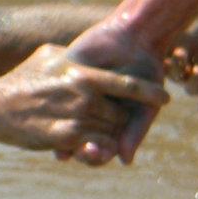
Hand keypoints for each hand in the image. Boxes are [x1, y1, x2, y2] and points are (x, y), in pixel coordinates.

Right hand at [0, 43, 168, 157]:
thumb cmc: (21, 80)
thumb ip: (73, 56)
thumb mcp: (47, 57)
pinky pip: (98, 146)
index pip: (127, 84)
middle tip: (109, 124)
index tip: (165, 98)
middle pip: (121, 113)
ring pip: (111, 132)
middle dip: (119, 121)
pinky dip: (97, 148)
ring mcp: (75, 116)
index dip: (150, 92)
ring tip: (91, 133)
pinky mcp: (65, 137)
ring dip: (107, 136)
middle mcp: (82, 94)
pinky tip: (85, 144)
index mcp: (81, 73)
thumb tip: (86, 52)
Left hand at [61, 20, 167, 164]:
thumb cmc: (146, 72)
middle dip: (78, 146)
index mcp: (110, 120)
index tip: (97, 155)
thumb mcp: (144, 105)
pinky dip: (53, 105)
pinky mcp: (65, 75)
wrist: (136, 37)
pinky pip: (54, 95)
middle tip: (80, 151)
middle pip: (79, 137)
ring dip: (61, 130)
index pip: (100, 147)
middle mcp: (90, 110)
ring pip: (63, 119)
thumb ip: (135, 132)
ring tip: (64, 134)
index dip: (97, 154)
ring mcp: (76, 93)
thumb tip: (125, 161)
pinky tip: (51, 112)